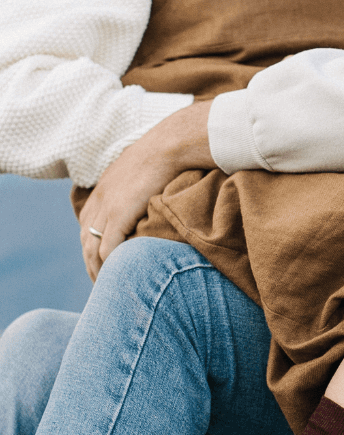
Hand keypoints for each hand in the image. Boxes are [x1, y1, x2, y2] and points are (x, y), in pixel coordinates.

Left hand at [79, 100, 214, 279]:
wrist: (169, 146)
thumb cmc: (165, 160)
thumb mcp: (143, 177)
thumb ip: (139, 193)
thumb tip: (151, 203)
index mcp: (102, 192)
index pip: (87, 227)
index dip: (92, 249)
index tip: (102, 266)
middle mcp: (98, 201)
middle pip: (85, 240)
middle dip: (90, 265)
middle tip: (101, 285)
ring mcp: (107, 207)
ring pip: (92, 247)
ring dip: (97, 270)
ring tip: (107, 288)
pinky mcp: (119, 213)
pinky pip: (107, 246)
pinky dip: (109, 262)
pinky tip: (116, 275)